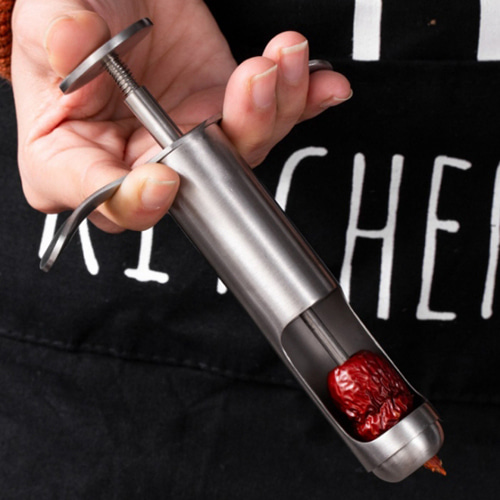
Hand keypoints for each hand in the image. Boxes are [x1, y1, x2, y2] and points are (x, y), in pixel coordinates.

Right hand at [11, 0, 350, 232]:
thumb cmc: (73, 16)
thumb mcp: (48, 17)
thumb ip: (56, 35)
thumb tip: (73, 46)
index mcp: (74, 159)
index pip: (102, 197)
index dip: (135, 200)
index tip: (163, 180)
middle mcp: (138, 162)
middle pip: (190, 185)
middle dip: (228, 141)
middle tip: (250, 85)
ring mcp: (188, 142)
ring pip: (239, 153)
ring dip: (271, 110)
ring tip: (279, 59)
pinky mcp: (225, 115)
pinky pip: (268, 121)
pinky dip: (300, 103)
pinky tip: (320, 85)